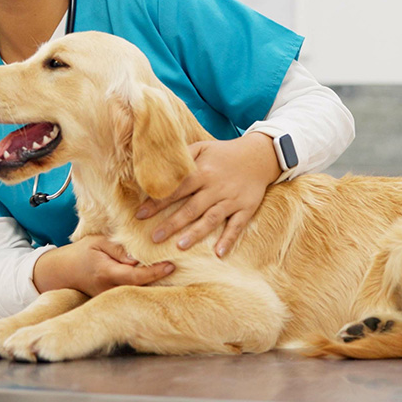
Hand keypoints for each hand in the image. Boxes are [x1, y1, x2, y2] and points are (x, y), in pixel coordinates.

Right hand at [33, 235, 174, 296]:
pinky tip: (160, 279)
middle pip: (142, 287)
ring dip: (156, 284)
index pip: (137, 276)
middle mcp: (110, 289)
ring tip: (175, 273)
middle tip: (182, 268)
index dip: (155, 272)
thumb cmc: (80, 254)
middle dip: (161, 279)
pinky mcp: (112, 300)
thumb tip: (137, 257)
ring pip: (139, 292)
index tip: (171, 265)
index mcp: (107, 273)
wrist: (61, 273)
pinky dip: (146, 286)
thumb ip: (117, 248)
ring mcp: (111, 298)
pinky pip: (133, 293)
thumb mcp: (96, 242)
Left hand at [136, 133, 280, 257]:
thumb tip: (157, 166)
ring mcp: (231, 199)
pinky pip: (237, 226)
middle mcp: (215, 187)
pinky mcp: (246, 208)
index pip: (176, 189)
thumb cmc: (224, 153)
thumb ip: (182, 157)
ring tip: (180, 246)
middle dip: (172, 223)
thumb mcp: (202, 147)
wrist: (259, 155)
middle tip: (154, 238)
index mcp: (202, 172)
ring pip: (211, 218)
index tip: (141, 215)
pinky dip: (229, 239)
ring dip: (196, 233)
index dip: (158, 202)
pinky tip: (219, 253)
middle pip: (191, 208)